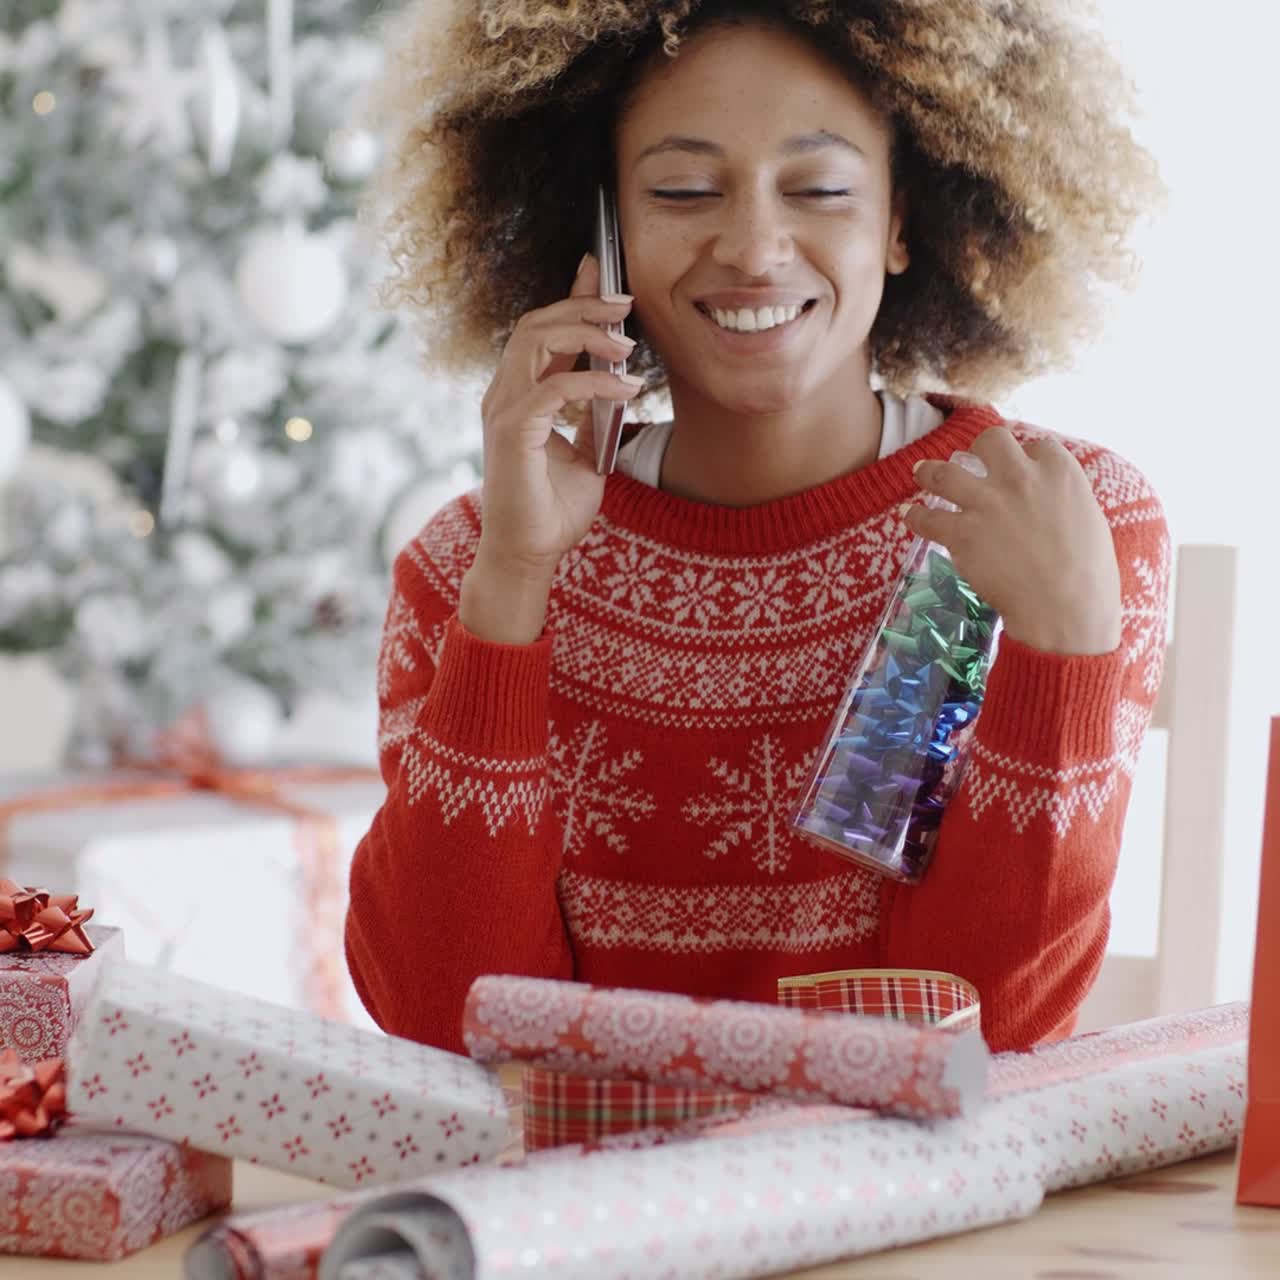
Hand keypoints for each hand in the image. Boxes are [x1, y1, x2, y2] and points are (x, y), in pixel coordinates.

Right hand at [461, 254, 641, 643]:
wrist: (528, 556)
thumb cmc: (551, 512)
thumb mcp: (585, 457)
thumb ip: (593, 421)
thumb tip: (617, 392)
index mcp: (519, 395)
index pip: (542, 331)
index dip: (572, 299)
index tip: (602, 274)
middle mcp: (504, 394)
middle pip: (537, 322)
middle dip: (583, 305)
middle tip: (626, 302)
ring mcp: (503, 410)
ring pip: (536, 340)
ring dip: (586, 333)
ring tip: (626, 345)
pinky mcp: (511, 432)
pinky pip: (554, 388)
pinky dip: (593, 383)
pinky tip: (624, 390)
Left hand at [906, 427, 1122, 655]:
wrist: (1066, 608)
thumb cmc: (1088, 574)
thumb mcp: (1088, 519)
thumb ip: (1062, 500)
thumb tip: (1048, 500)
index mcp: (1059, 472)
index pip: (1036, 447)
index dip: (1025, 457)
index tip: (1017, 467)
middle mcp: (1020, 478)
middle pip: (990, 440)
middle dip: (979, 448)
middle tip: (971, 463)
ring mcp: (988, 504)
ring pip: (944, 472)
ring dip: (930, 471)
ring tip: (922, 472)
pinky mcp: (963, 533)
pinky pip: (927, 518)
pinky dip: (915, 517)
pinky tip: (910, 516)